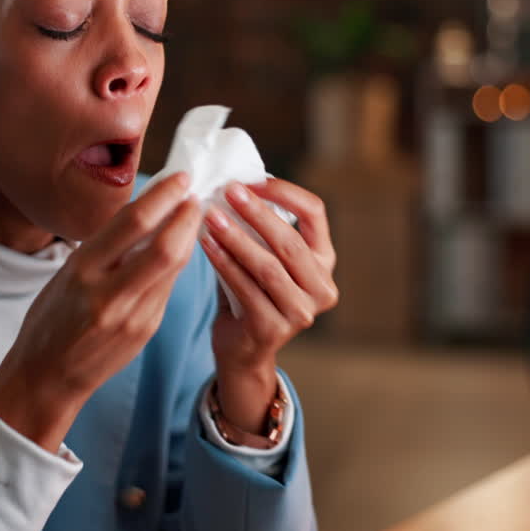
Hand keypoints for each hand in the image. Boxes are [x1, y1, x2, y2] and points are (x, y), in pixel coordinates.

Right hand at [0, 172, 202, 451]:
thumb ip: (106, 247)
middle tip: (196, 195)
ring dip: (189, 237)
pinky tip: (179, 249)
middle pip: (166, 247)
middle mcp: (109, 294)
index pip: (132, 223)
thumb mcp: (68, 273)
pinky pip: (168, 288)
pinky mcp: (146, 330)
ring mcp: (133, 316)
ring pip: (175, 268)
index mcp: (82, 271)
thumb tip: (147, 211)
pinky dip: (178, 263)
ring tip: (192, 216)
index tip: (180, 177)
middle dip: (188, 216)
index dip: (163, 195)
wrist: (47, 378)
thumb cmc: (51, 319)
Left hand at [199, 178, 337, 432]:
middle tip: (228, 190)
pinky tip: (205, 244)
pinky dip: (224, 263)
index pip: (315, 213)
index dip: (285, 192)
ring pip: (267, 266)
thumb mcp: (264, 257)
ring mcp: (301, 312)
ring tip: (209, 216)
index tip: (252, 180)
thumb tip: (232, 182)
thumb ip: (258, 228)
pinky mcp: (274, 329)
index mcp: (324, 260)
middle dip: (256, 212)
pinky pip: (245, 288)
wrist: (243, 350)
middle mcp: (321, 287)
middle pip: (289, 240)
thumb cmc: (250, 292)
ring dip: (236, 237)